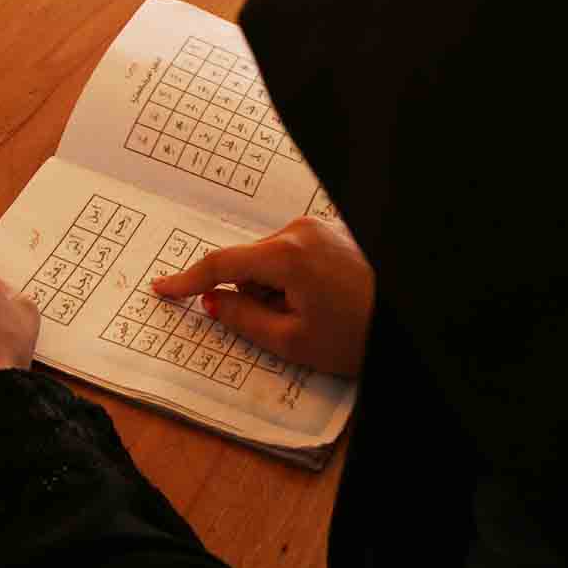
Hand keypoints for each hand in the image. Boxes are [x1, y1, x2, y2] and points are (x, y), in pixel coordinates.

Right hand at [153, 217, 374, 376]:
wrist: (405, 322)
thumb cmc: (357, 334)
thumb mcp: (293, 340)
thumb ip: (242, 318)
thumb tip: (213, 301)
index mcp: (287, 254)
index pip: (221, 264)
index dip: (187, 280)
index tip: (162, 288)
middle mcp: (301, 230)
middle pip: (249, 262)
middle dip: (251, 293)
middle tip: (287, 325)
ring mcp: (319, 227)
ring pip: (271, 259)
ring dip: (275, 287)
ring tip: (315, 313)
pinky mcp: (332, 231)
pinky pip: (294, 253)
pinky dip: (293, 277)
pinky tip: (322, 299)